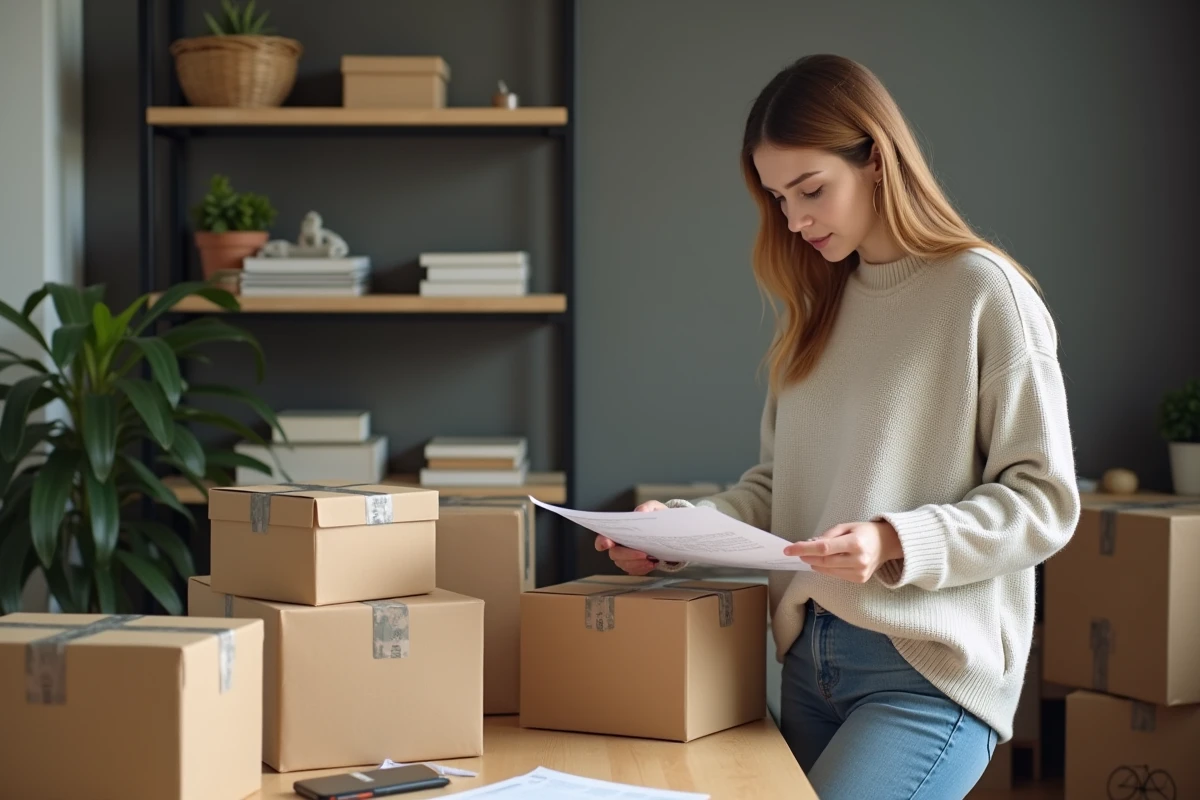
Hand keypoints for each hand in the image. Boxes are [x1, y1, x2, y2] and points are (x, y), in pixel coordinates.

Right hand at [595, 501, 666, 575]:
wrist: (667, 531)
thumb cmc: (656, 519)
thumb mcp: (654, 508)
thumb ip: (647, 507)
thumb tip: (641, 512)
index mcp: (618, 531)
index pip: (602, 538)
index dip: (602, 542)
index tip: (607, 542)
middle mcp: (618, 546)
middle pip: (614, 554)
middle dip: (628, 555)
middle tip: (643, 553)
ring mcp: (625, 557)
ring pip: (625, 564)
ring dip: (637, 563)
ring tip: (650, 558)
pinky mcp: (635, 566)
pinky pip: (635, 571)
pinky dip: (643, 568)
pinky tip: (652, 563)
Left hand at [783, 520, 902, 582]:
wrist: (887, 544)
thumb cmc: (864, 532)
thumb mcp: (846, 526)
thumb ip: (828, 535)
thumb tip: (809, 544)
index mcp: (856, 543)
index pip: (824, 548)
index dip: (804, 549)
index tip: (789, 549)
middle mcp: (859, 560)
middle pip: (824, 561)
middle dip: (807, 557)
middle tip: (796, 551)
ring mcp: (860, 572)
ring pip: (828, 570)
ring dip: (814, 563)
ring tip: (809, 555)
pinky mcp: (859, 580)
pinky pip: (836, 575)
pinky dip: (825, 569)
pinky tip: (823, 562)